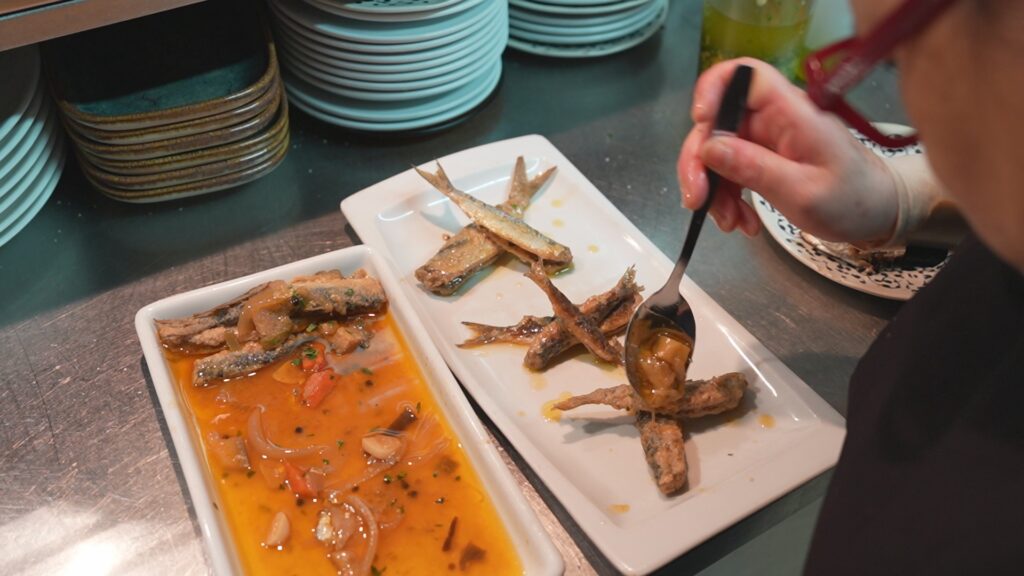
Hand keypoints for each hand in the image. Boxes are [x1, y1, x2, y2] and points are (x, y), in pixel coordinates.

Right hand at [678, 58, 899, 243]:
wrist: (876, 215)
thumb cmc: (852, 199)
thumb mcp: (803, 191)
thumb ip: (755, 168)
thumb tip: (709, 147)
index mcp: (790, 111)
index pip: (743, 74)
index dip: (713, 89)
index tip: (699, 122)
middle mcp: (773, 118)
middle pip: (717, 121)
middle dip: (699, 161)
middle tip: (697, 200)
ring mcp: (765, 139)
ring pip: (717, 151)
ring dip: (712, 188)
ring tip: (730, 222)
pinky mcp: (762, 160)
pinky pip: (729, 171)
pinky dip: (726, 198)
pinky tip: (740, 222)